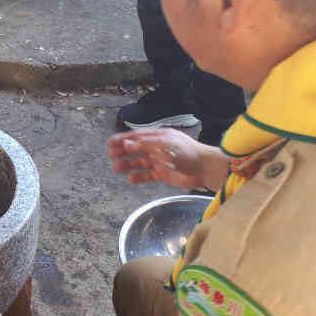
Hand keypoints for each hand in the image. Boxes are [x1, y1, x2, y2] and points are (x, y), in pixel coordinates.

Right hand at [108, 128, 224, 190]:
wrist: (205, 169)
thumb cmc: (188, 153)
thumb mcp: (164, 145)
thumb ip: (145, 145)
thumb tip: (127, 143)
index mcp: (159, 137)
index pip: (137, 136)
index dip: (123, 139)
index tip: (110, 142)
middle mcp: (158, 148)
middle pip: (136, 149)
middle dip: (123, 151)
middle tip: (110, 155)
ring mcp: (160, 161)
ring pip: (140, 163)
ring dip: (128, 164)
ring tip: (115, 168)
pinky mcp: (164, 174)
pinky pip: (147, 175)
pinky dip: (139, 177)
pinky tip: (130, 179)